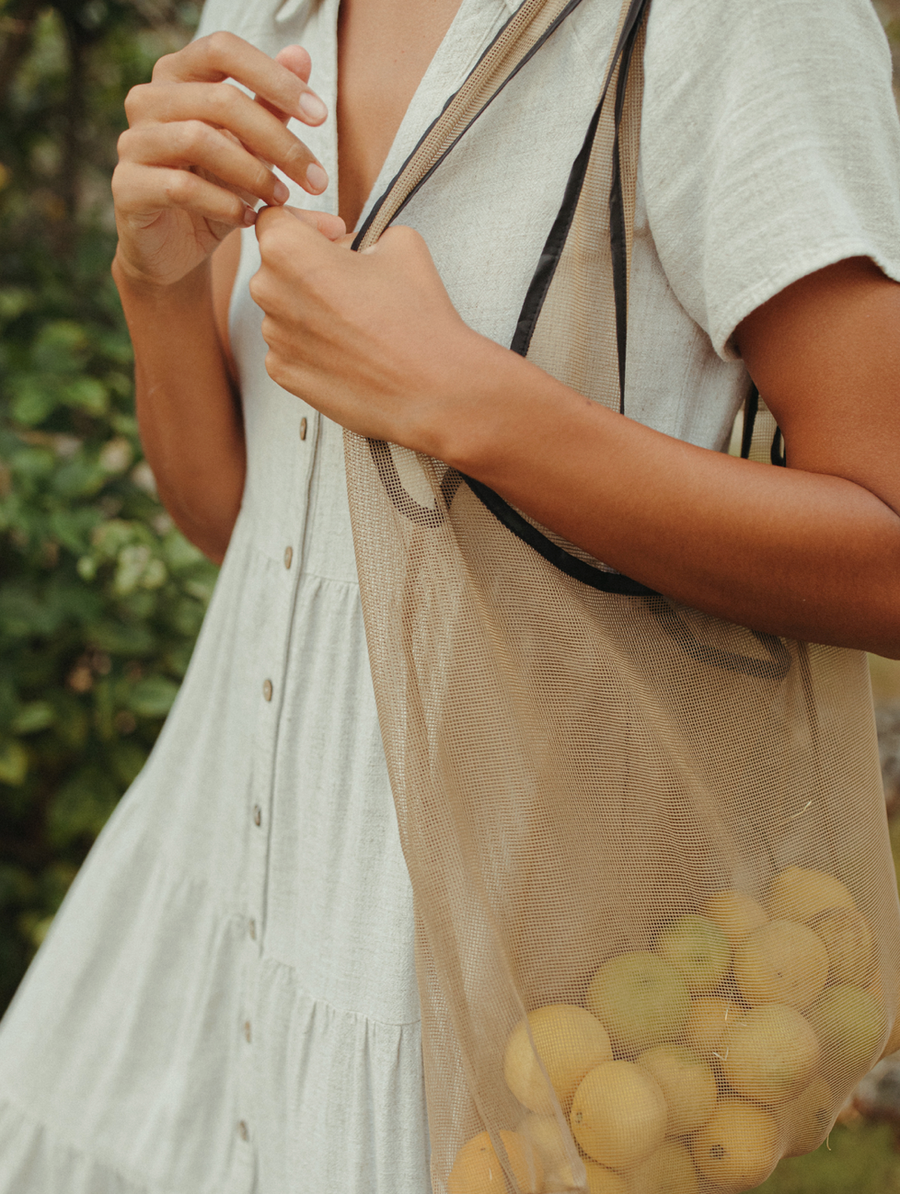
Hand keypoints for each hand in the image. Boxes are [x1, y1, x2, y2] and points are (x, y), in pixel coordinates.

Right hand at [112, 33, 343, 290]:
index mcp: (177, 75)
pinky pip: (181, 186)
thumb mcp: (251, 148)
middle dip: (279, 141)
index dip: (274, 77)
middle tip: (317, 178)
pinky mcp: (127, 187)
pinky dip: (224, 204)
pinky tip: (250, 218)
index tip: (320, 117)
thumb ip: (271, 106)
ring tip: (283, 199)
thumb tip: (299, 54)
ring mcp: (133, 142)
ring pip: (200, 140)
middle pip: (221, 100)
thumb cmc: (216, 189)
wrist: (176, 249)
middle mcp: (147, 100)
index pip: (222, 49)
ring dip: (253, 173)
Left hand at [250, 206, 483, 454]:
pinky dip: (314, 342)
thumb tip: (348, 249)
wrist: (430, 390)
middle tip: (354, 279)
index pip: (272, 218)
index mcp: (287, 251)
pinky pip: (290, 345)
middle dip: (311, 265)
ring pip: (286, 307)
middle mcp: (268, 293)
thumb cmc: (417, 317)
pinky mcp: (284, 374)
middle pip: (278, 266)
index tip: (334, 236)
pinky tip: (350, 348)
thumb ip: (359, 233)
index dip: (307, 222)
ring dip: (314, 307)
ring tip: (357, 320)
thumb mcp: (399, 242)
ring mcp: (274, 338)